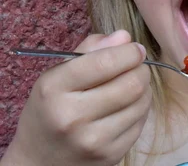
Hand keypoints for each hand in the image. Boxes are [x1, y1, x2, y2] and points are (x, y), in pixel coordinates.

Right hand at [1, 30, 151, 165]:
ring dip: (144, 89)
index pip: (105, 62)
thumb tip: (125, 37)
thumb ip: (90, 50)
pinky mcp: (110, 155)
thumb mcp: (58, 74)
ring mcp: (93, 139)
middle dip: (141, 69)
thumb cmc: (52, 108)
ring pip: (141, 102)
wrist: (40, 160)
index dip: (129, 52)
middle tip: (136, 67)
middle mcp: (72, 116)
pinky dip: (140, 109)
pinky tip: (126, 107)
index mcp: (54, 88)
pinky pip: (141, 122)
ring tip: (130, 86)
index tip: (135, 49)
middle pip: (132, 83)